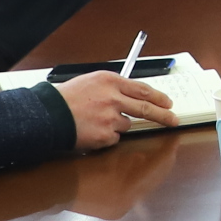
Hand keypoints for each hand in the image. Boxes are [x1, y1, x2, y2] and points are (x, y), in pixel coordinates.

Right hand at [58, 69, 178, 149]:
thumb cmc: (65, 99)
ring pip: (126, 125)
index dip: (158, 97)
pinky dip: (106, 137)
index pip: (142, 89)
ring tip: (96, 121)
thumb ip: (112, 88)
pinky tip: (92, 130)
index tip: (168, 103)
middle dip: (162, 115)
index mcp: (110, 81)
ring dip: (117, 125)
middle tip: (173, 119)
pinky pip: (114, 138)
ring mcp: (110, 118)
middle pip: (145, 108)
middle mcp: (113, 98)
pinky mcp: (105, 135)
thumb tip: (132, 96)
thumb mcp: (90, 82)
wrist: (47, 115)